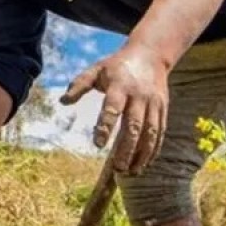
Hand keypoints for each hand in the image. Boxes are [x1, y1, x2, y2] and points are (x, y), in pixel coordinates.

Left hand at [60, 43, 169, 174]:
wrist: (150, 54)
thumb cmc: (117, 65)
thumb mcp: (96, 70)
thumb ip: (79, 85)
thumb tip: (63, 101)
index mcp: (120, 86)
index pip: (112, 108)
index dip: (105, 126)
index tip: (97, 144)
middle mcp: (139, 96)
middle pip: (134, 125)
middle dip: (126, 148)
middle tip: (117, 168)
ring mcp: (153, 103)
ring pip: (150, 132)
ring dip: (142, 154)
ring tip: (131, 172)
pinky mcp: (162, 109)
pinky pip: (159, 132)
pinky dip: (153, 150)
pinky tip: (144, 164)